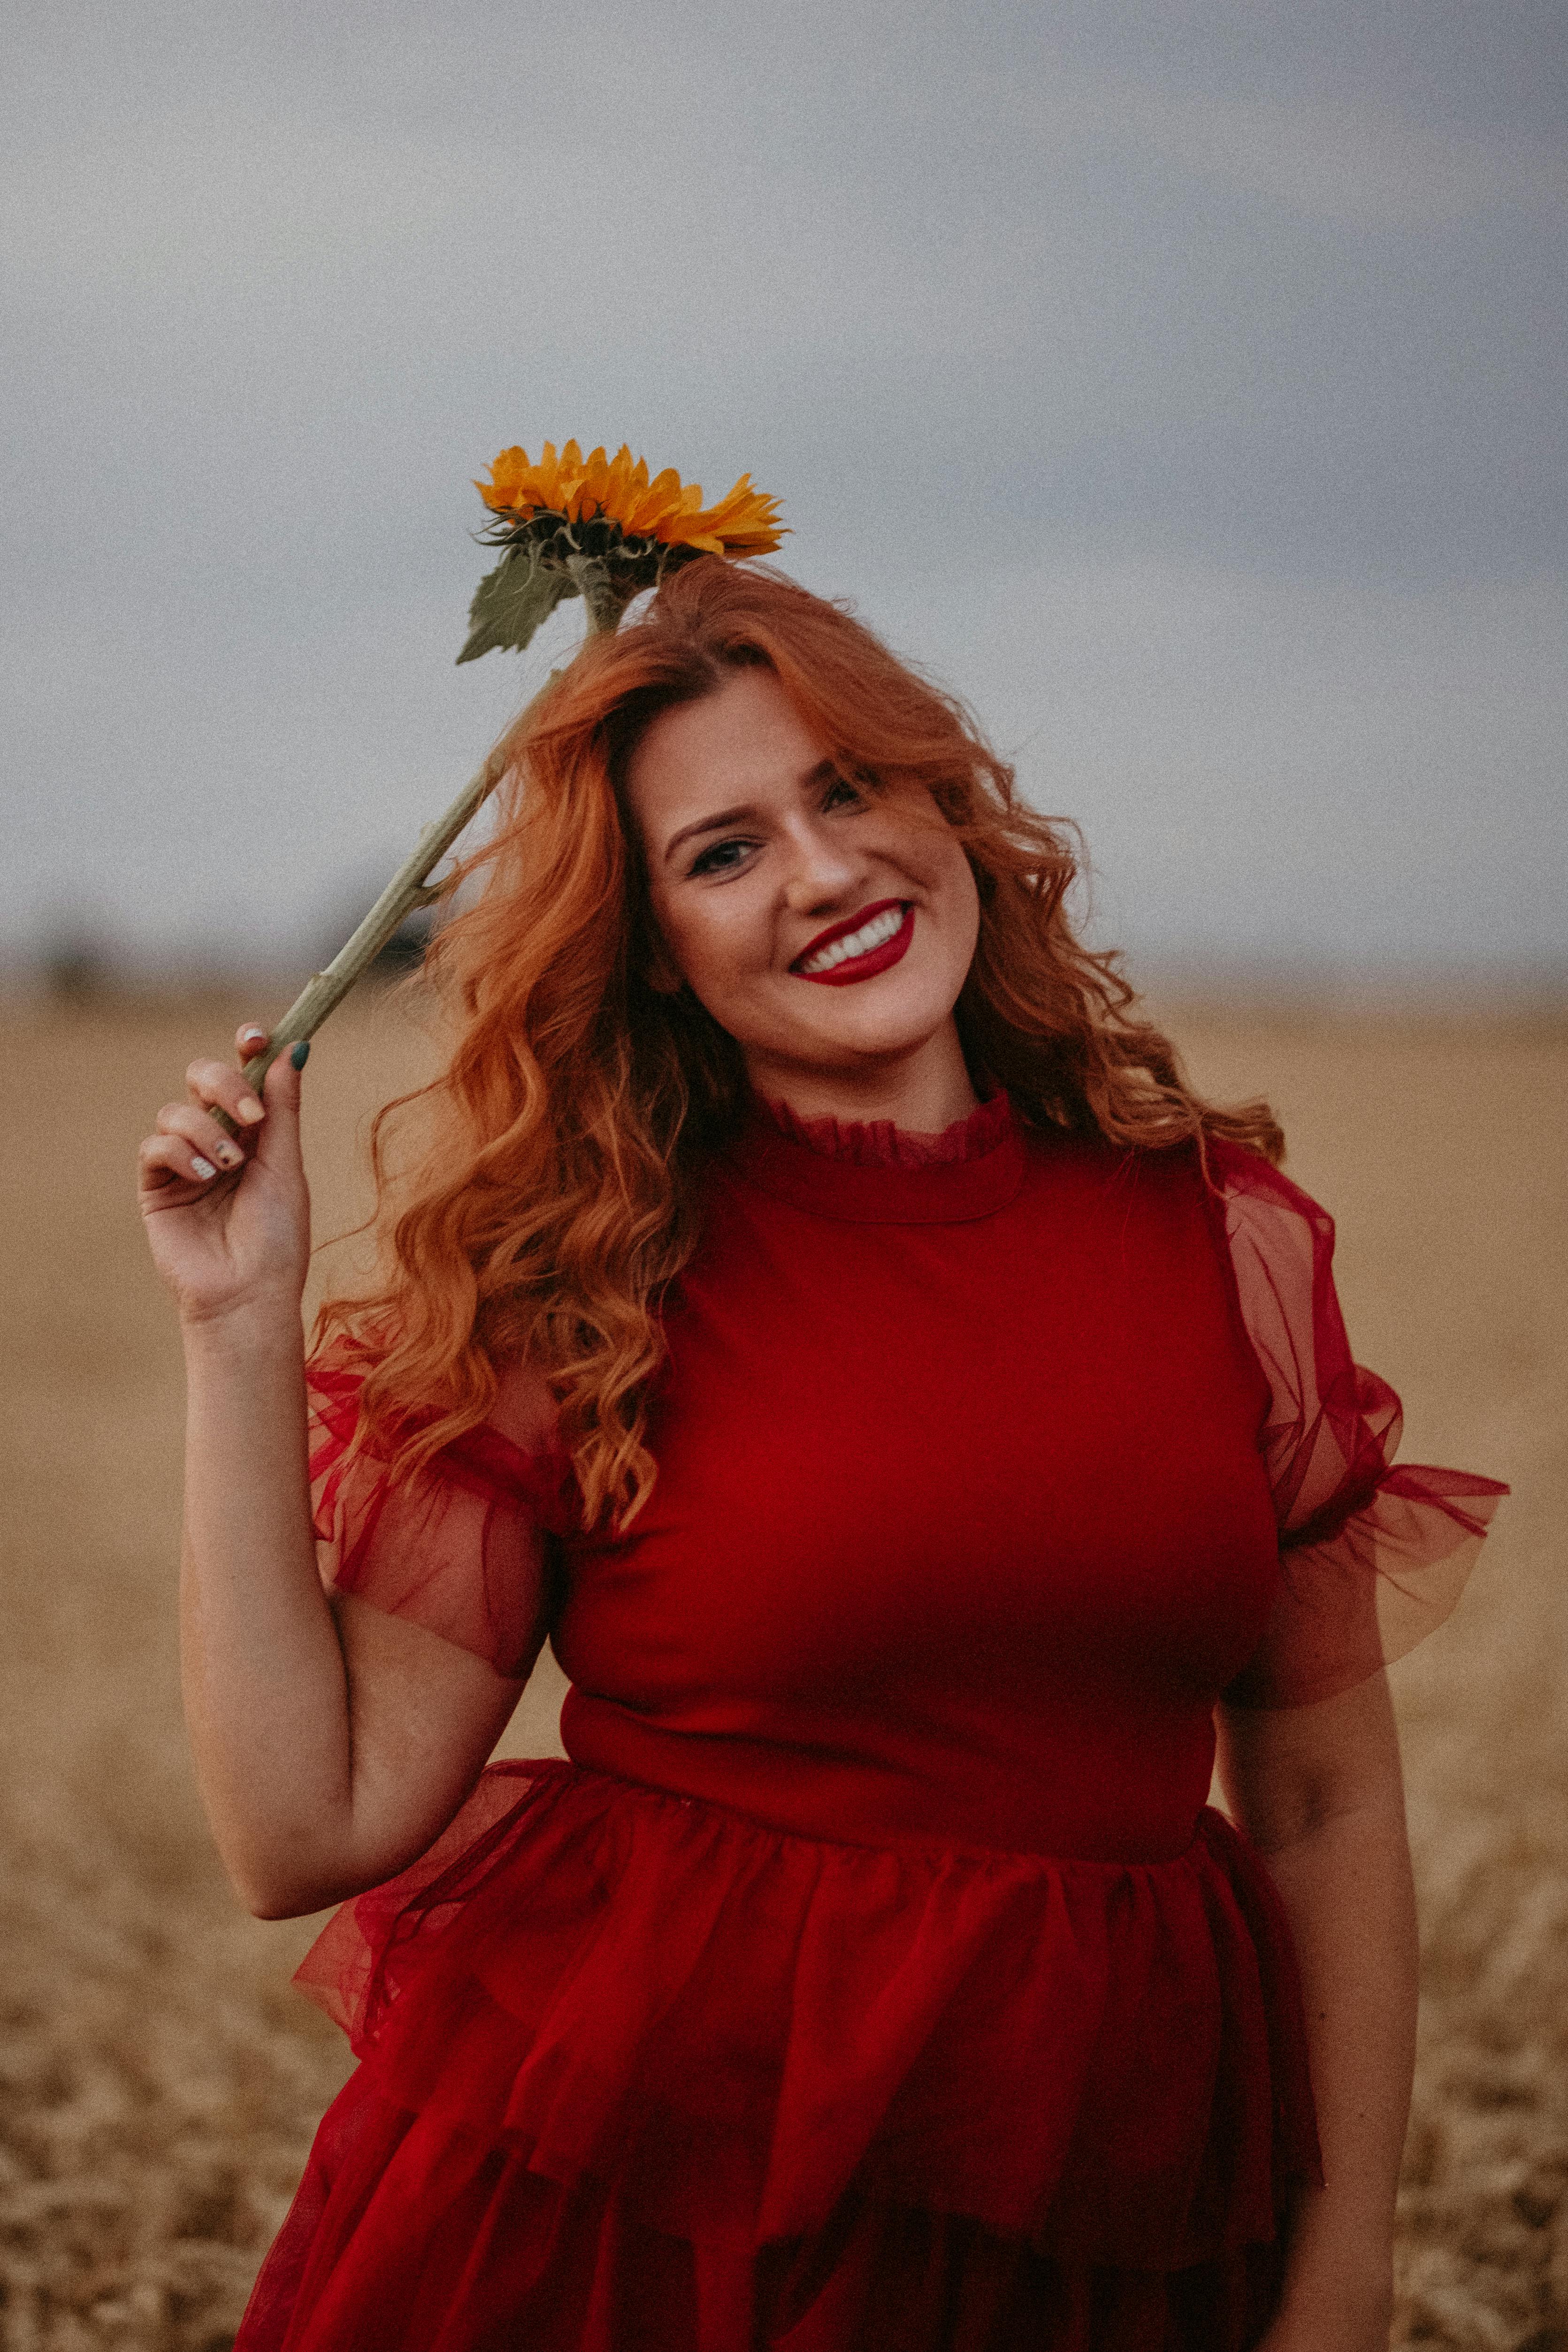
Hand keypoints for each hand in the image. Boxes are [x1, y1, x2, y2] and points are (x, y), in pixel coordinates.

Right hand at [138, 1023, 311, 1326]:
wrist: (250, 1293)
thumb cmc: (277, 1238)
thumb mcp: (286, 1166)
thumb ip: (283, 1109)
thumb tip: (294, 1048)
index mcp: (255, 1131)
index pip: (244, 1073)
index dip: (246, 1046)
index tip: (256, 1035)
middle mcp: (217, 1139)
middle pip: (201, 1076)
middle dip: (224, 1084)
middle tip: (250, 1116)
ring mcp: (184, 1162)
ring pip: (175, 1111)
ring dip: (206, 1131)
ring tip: (229, 1169)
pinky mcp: (156, 1187)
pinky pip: (153, 1147)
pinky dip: (180, 1154)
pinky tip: (205, 1178)